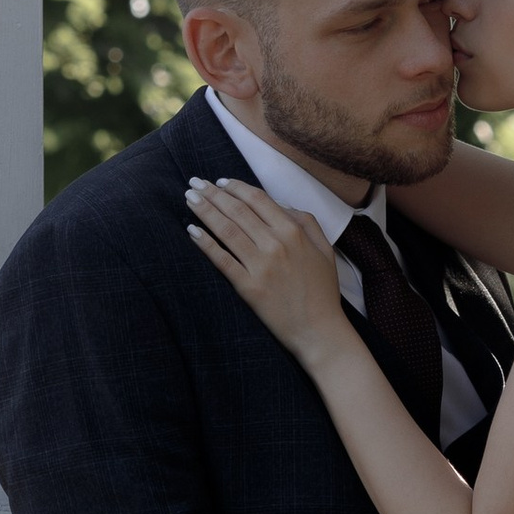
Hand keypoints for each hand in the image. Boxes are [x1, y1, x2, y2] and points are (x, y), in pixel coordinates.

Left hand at [184, 177, 355, 372]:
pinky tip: (192, 230)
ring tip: (189, 198)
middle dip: (212, 193)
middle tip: (195, 182)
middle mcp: (275, 244)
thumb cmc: (323, 291)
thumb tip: (281, 204)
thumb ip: (306, 222)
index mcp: (293, 231)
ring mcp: (260, 266)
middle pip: (237, 210)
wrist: (320, 331)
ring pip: (226, 230)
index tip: (220, 182)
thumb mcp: (324, 249)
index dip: (235, 187)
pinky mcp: (248, 287)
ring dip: (204, 211)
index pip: (257, 199)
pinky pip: (222, 260)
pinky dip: (205, 243)